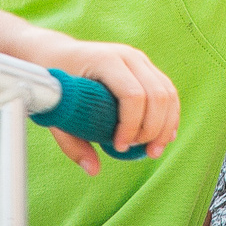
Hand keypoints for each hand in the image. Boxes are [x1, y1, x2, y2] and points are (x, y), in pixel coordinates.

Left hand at [44, 40, 178, 172]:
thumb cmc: (55, 84)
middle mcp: (128, 56)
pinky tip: (164, 136)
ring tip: (154, 151)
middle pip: (157, 95)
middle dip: (153, 129)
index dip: (131, 125)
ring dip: (166, 125)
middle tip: (141, 153)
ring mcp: (140, 60)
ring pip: (168, 93)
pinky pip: (168, 92)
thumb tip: (94, 170)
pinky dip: (170, 116)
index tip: (119, 147)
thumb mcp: (56, 112)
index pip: (132, 94)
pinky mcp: (146, 68)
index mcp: (105, 60)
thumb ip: (72, 143)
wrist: (58, 54)